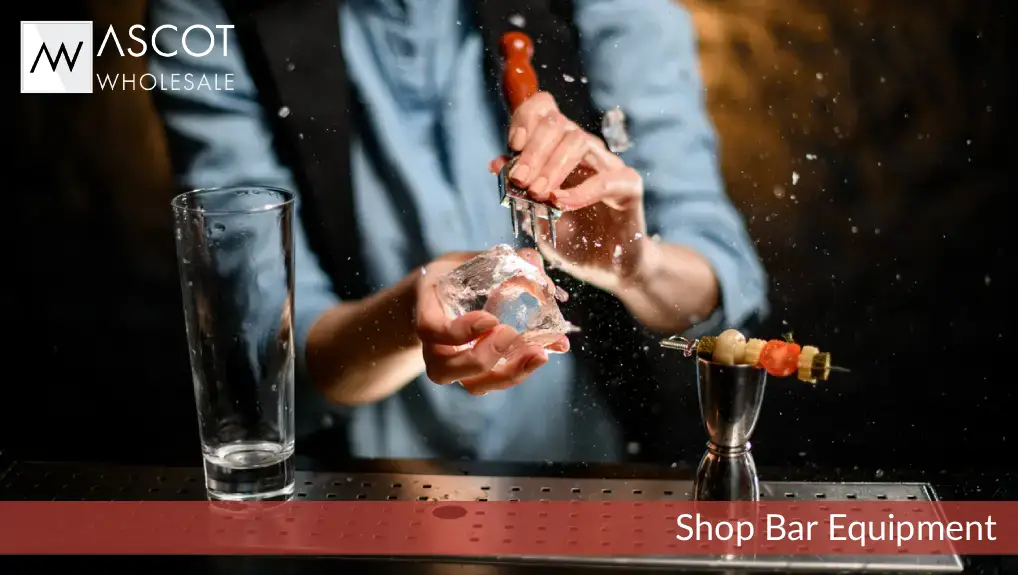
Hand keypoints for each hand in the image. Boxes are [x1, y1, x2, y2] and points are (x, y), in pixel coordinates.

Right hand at [414, 249, 569, 394]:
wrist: (439, 297)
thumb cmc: (455, 275)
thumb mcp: (470, 260)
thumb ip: (503, 261)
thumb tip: (537, 268)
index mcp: (427, 310)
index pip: (430, 330)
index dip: (458, 332)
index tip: (490, 319)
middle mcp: (433, 345)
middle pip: (444, 369)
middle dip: (483, 357)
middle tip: (511, 333)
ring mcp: (453, 363)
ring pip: (472, 385)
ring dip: (507, 374)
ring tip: (539, 354)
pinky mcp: (475, 372)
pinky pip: (493, 382)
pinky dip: (521, 371)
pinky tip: (543, 353)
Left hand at [489, 92, 649, 290]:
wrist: (608, 267)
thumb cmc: (573, 238)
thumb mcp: (536, 215)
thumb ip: (519, 189)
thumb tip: (496, 163)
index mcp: (561, 149)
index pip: (546, 110)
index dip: (527, 118)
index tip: (513, 144)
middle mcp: (586, 150)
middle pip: (559, 124)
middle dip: (533, 151)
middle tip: (519, 180)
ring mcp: (609, 165)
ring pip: (579, 141)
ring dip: (553, 167)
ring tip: (537, 193)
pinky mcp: (628, 186)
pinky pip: (605, 179)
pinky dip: (579, 191)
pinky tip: (561, 203)